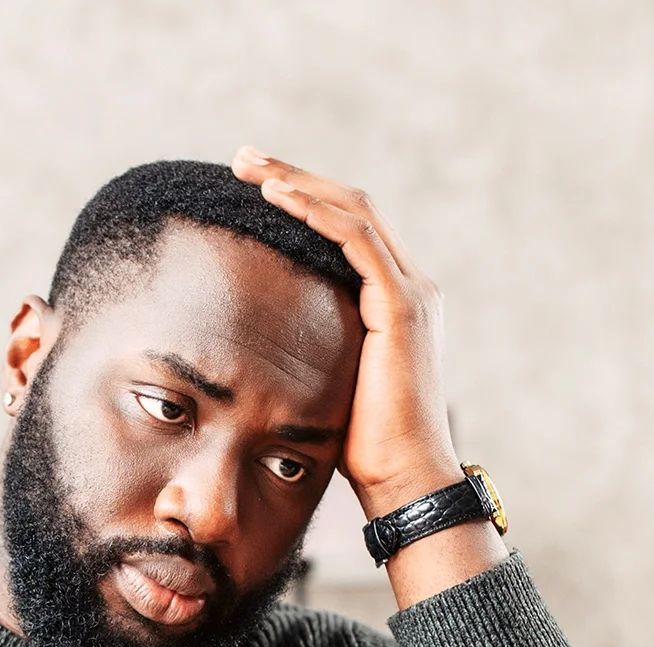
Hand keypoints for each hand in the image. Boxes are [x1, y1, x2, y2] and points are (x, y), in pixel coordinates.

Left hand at [230, 148, 506, 605]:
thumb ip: (309, 347)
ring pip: (352, 211)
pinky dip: (315, 213)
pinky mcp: (402, 306)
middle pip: (351, 205)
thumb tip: (259, 343)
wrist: (403, 479)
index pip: (347, 228)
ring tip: (249, 168)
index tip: (253, 186)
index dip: (302, 199)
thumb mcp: (325, 380)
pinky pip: (356, 240)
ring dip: (298, 183)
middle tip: (243, 160)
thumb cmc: (361, 447)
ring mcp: (410, 292)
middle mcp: (410, 285)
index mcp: (394, 300)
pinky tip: (277, 198)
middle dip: (294, 176)